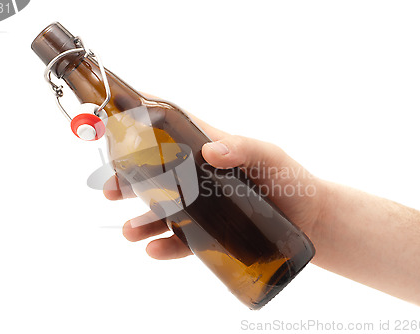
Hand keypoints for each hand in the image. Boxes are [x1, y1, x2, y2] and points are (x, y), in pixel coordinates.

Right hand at [103, 112, 324, 259]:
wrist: (310, 219)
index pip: (170, 130)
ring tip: (130, 231)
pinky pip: (182, 241)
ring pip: (162, 212)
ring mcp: (203, 208)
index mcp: (208, 150)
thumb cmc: (291, 180)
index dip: (141, 123)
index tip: (111, 121)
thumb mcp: (269, 156)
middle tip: (109, 190)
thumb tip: (211, 152)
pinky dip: (165, 246)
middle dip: (128, 181)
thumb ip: (244, 148)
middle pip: (154, 176)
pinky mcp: (211, 235)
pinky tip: (153, 249)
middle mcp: (199, 178)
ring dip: (140, 220)